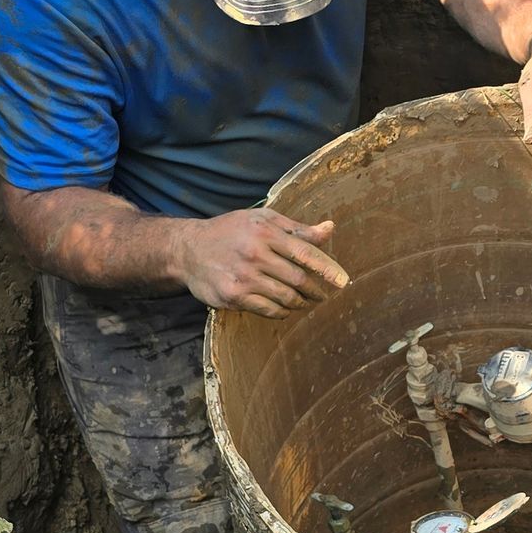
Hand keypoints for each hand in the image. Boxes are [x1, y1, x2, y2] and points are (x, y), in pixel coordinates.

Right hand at [177, 209, 348, 315]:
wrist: (188, 249)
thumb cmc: (230, 231)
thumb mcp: (262, 221)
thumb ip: (296, 228)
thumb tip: (329, 228)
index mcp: (265, 232)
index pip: (305, 252)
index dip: (327, 269)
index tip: (342, 281)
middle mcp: (254, 254)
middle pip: (298, 279)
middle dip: (315, 290)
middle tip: (323, 294)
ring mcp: (243, 278)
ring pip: (285, 298)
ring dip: (300, 302)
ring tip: (304, 301)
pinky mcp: (233, 297)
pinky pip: (268, 310)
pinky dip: (282, 311)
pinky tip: (284, 308)